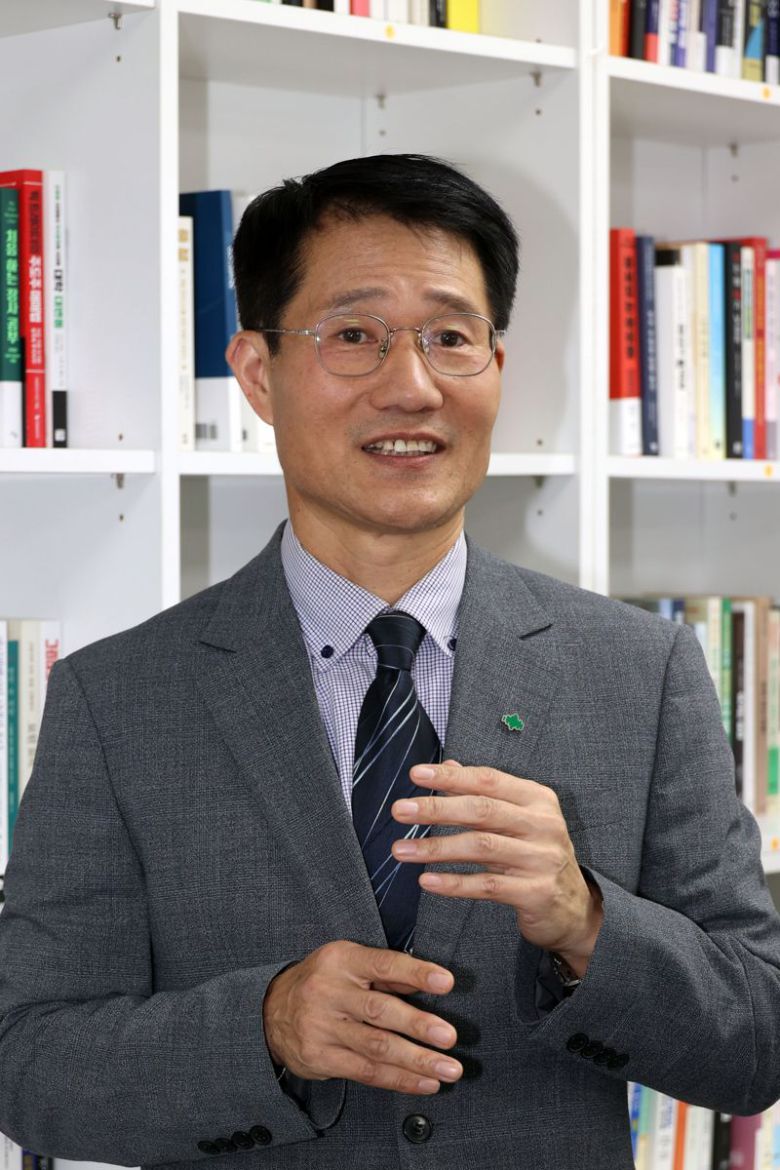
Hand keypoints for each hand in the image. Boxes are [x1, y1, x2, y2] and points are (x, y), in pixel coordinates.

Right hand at [262, 940, 462, 1094]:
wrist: (270, 1010)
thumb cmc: (321, 981)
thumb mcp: (346, 963)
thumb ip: (385, 973)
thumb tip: (429, 982)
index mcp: (341, 961)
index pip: (383, 964)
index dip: (416, 973)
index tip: (446, 982)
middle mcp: (329, 992)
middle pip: (379, 1011)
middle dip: (419, 1026)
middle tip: (450, 1037)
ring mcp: (322, 1027)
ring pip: (376, 1047)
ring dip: (417, 1060)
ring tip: (448, 1068)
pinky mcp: (320, 1058)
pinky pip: (366, 1071)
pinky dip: (400, 1079)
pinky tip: (425, 1082)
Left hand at [391, 762, 602, 975]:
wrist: (576, 909)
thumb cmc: (536, 856)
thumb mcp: (518, 820)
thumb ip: (484, 793)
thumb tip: (448, 765)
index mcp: (537, 799)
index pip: (488, 779)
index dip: (451, 776)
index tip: (415, 774)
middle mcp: (543, 824)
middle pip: (481, 810)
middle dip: (436, 809)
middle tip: (400, 810)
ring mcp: (542, 859)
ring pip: (480, 847)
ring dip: (436, 847)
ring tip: (401, 850)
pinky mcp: (536, 892)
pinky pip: (488, 885)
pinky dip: (454, 883)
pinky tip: (427, 880)